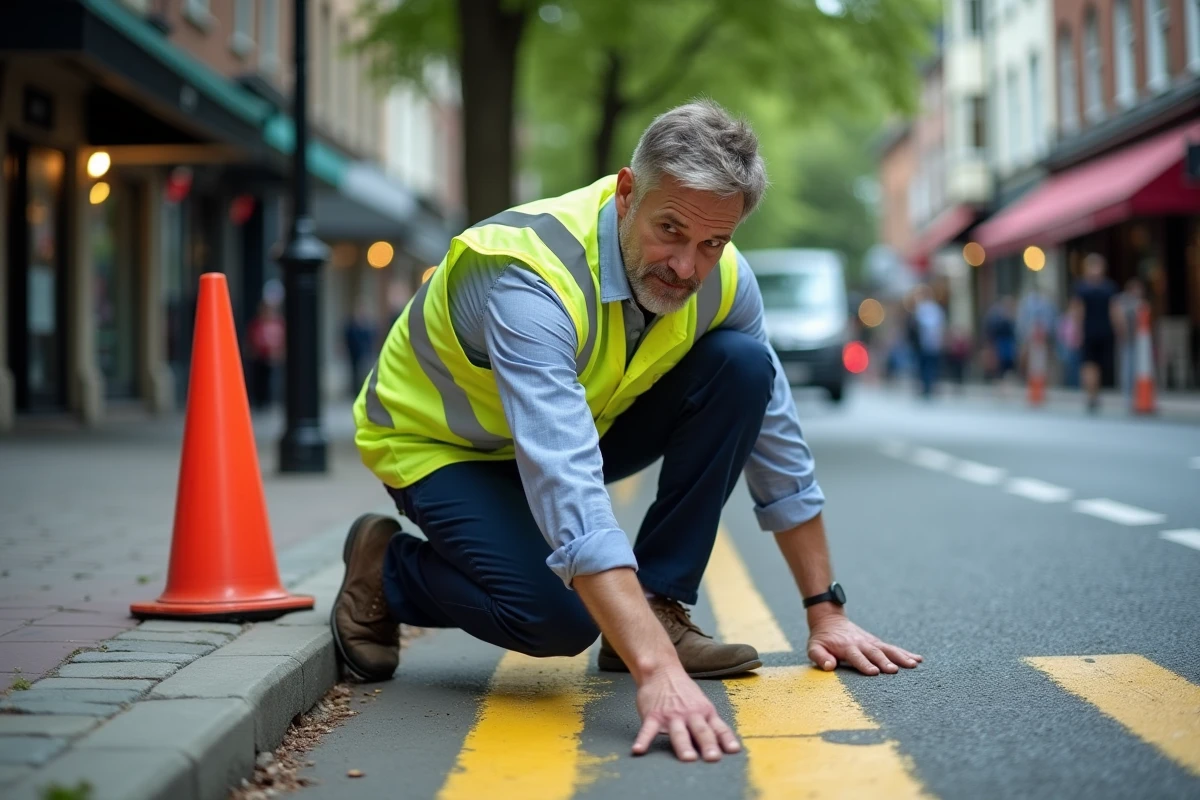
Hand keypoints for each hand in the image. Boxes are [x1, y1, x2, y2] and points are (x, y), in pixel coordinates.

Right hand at [632, 666, 740, 761]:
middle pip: (701, 731)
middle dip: (708, 745)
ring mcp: (671, 716)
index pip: (719, 728)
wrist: (661, 669)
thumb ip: (709, 723)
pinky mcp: (653, 716)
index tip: (734, 751)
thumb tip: (723, 745)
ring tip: (688, 758)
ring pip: (679, 733)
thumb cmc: (683, 690)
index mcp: (705, 712)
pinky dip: (643, 741)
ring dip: (684, 745)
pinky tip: (639, 750)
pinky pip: (648, 730)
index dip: (726, 739)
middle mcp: (690, 714)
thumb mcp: (701, 703)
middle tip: (713, 758)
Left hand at [806, 609, 922, 675]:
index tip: (874, 672)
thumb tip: (829, 666)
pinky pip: (892, 648)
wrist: (829, 620)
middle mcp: (861, 643)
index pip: (856, 657)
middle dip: (884, 662)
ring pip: (887, 649)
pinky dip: (905, 652)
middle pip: (875, 653)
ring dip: (900, 656)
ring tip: (914, 664)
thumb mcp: (814, 647)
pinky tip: (918, 659)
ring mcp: (871, 642)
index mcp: (846, 647)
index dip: (864, 664)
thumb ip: (819, 656)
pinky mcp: (877, 642)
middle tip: (894, 671)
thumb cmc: (821, 639)